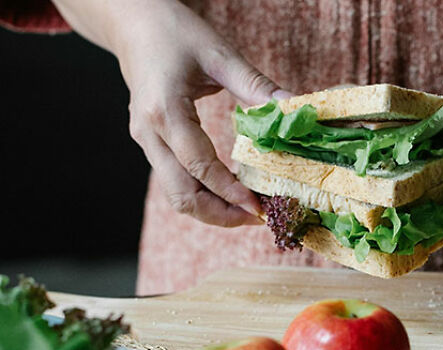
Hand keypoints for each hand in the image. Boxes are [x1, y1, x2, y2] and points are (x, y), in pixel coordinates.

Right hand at [111, 0, 289, 225]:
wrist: (132, 22)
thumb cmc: (173, 32)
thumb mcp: (219, 54)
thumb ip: (256, 86)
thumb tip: (294, 107)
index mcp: (164, 111)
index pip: (198, 166)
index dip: (229, 192)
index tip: (259, 207)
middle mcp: (149, 133)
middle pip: (181, 195)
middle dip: (221, 214)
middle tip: (257, 217)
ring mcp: (145, 141)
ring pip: (176, 195)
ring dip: (211, 210)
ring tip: (247, 210)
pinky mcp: (151, 144)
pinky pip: (175, 181)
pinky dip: (202, 194)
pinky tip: (230, 191)